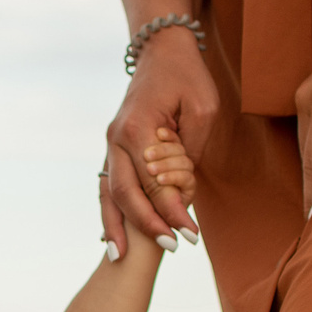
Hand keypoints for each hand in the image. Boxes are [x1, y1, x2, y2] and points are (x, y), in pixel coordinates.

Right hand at [102, 29, 216, 253]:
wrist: (161, 52)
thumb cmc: (187, 77)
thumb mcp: (203, 108)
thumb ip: (190, 151)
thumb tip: (179, 192)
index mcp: (138, 128)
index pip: (154, 181)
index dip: (172, 211)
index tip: (191, 235)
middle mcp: (116, 138)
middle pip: (126, 193)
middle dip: (147, 225)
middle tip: (170, 248)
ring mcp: (110, 143)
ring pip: (108, 193)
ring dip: (116, 227)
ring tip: (121, 258)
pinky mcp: (113, 148)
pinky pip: (107, 186)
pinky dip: (109, 212)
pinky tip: (112, 237)